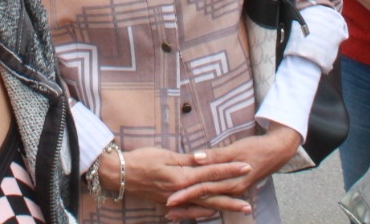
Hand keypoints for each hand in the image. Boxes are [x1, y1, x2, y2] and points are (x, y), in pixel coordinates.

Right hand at [112, 146, 251, 213]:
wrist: (120, 174)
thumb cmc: (142, 159)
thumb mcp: (165, 154)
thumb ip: (188, 159)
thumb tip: (207, 158)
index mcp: (182, 177)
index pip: (212, 173)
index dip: (230, 170)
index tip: (246, 167)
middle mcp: (181, 192)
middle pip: (211, 195)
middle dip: (231, 197)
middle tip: (249, 201)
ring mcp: (175, 200)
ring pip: (203, 206)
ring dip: (222, 208)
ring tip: (238, 209)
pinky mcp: (168, 203)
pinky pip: (189, 212)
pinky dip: (201, 214)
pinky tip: (211, 214)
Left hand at [166, 125, 301, 212]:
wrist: (277, 152)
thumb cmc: (256, 148)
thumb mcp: (236, 149)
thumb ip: (215, 155)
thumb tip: (196, 158)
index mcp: (229, 181)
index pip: (202, 189)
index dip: (185, 193)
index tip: (169, 198)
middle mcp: (230, 189)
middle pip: (203, 199)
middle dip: (185, 205)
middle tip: (167, 208)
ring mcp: (232, 190)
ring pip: (208, 201)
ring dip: (192, 207)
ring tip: (175, 213)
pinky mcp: (234, 187)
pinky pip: (216, 198)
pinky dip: (203, 203)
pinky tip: (193, 206)